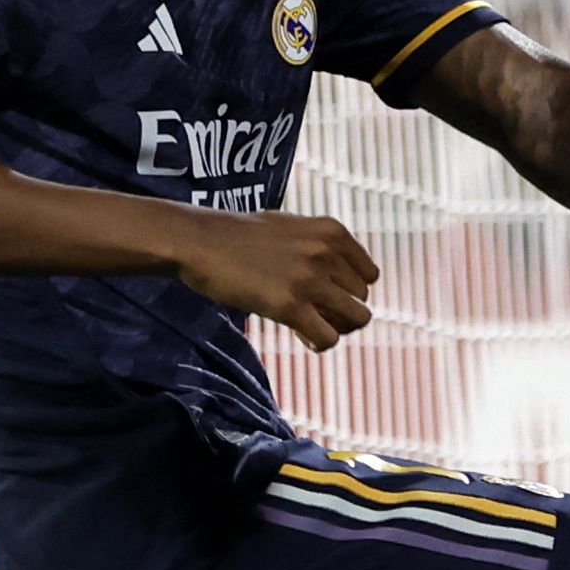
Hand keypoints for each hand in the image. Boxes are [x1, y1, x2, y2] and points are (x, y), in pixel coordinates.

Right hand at [173, 208, 379, 350]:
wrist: (200, 241)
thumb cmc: (239, 236)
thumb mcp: (290, 226)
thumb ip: (319, 245)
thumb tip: (340, 274)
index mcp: (331, 231)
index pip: (369, 276)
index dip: (349, 291)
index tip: (324, 295)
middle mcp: (326, 253)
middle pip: (362, 300)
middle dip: (340, 312)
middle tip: (311, 313)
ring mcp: (310, 280)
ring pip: (356, 320)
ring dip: (334, 328)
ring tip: (307, 325)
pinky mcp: (290, 306)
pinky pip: (328, 339)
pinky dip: (318, 343)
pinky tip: (300, 335)